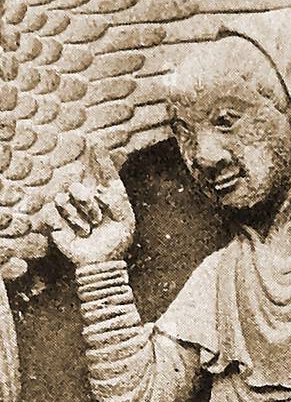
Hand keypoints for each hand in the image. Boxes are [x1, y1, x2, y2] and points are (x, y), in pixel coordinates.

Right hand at [45, 144, 134, 265]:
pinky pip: (54, 209)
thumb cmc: (116, 242)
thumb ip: (118, 201)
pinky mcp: (56, 218)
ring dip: (79, 216)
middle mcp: (85, 196)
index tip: (95, 140)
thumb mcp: (125, 222)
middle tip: (97, 220)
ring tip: (89, 229)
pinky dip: (68, 222)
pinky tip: (79, 232)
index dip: (99, 157)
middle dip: (87, 203)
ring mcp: (69, 206)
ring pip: (66, 196)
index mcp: (104, 194)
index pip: (102, 172)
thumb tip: (101, 188)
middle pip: (78, 185)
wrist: (102, 262)